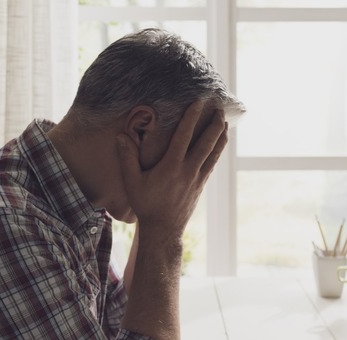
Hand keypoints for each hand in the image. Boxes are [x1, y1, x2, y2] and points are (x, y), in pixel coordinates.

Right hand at [117, 101, 227, 239]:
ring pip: (213, 153)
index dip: (191, 118)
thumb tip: (122, 136)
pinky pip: (212, 163)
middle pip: (206, 143)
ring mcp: (197, 179)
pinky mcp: (201, 185)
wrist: (163, 230)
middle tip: (219, 107)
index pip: (184, 136)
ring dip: (220, 136)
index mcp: (171, 167)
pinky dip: (217, 151)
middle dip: (214, 124)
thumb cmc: (145, 205)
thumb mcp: (132, 183)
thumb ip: (127, 158)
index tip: (198, 102)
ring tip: (224, 121)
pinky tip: (219, 144)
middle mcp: (188, 171)